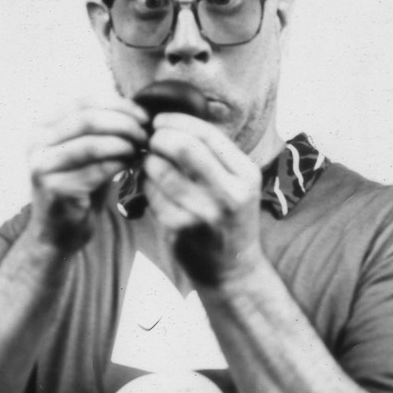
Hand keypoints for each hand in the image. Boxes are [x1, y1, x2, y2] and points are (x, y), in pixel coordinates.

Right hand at [28, 98, 147, 253]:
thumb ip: (102, 130)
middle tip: (145, 134)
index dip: (118, 104)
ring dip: (122, 144)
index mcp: (43, 127)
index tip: (144, 115)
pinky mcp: (52, 188)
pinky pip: (93, 170)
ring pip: (90, 143)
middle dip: (122, 123)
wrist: (59, 234)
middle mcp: (36, 142)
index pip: (84, 102)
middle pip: (87, 119)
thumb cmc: (79, 190)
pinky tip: (131, 166)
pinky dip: (117, 165)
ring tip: (140, 149)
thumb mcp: (88, 154)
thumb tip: (136, 110)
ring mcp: (41, 165)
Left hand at [141, 114, 263, 288]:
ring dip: (148, 161)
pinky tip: (151, 187)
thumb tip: (173, 121)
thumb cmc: (229, 219)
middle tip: (150, 140)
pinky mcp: (181, 229)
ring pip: (162, 170)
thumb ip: (214, 155)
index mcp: (246, 174)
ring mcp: (204, 213)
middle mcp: (229, 193)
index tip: (160, 121)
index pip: (207, 134)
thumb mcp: (237, 184)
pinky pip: (152, 195)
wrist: (232, 270)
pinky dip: (146, 186)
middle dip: (160, 138)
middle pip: (184, 147)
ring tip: (149, 163)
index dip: (177, 121)